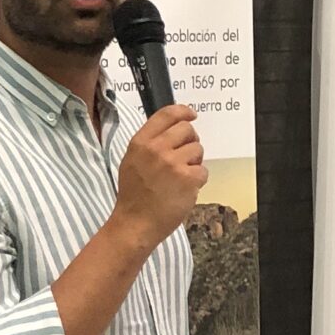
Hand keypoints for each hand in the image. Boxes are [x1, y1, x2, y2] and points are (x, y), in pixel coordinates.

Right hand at [114, 104, 204, 243]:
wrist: (136, 223)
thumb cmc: (134, 195)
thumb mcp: (132, 161)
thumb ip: (150, 143)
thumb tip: (173, 129)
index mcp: (141, 142)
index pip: (167, 114)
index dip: (183, 111)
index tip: (191, 114)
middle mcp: (157, 149)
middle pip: (187, 130)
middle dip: (190, 141)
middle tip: (185, 156)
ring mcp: (173, 163)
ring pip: (198, 150)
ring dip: (194, 163)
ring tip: (180, 177)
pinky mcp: (188, 179)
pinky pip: (203, 171)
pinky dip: (197, 181)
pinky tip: (184, 190)